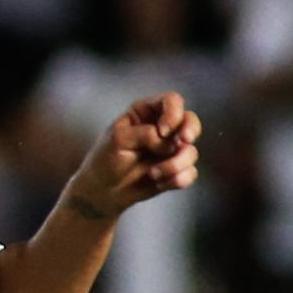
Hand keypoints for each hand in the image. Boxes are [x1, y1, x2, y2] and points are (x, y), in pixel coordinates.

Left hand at [65, 92, 202, 220]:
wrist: (101, 192)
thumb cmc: (105, 160)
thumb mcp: (119, 139)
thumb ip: (145, 134)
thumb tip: (170, 142)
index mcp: (146, 112)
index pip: (172, 101)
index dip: (173, 113)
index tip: (162, 131)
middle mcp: (163, 128)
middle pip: (190, 120)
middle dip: (190, 130)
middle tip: (183, 141)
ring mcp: (170, 150)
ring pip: (190, 151)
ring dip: (175, 164)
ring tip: (153, 174)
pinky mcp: (175, 171)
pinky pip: (190, 173)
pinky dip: (177, 179)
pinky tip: (159, 184)